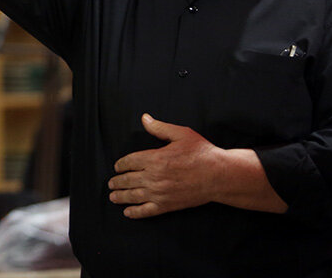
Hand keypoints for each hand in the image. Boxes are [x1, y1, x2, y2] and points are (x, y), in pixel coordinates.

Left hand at [108, 113, 223, 218]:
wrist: (220, 175)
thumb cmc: (202, 153)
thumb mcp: (181, 134)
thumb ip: (160, 128)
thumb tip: (144, 118)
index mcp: (155, 158)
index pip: (129, 162)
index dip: (121, 165)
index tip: (117, 167)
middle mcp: (154, 176)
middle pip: (128, 179)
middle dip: (117, 182)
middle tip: (111, 183)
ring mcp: (160, 192)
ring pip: (134, 195)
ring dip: (121, 196)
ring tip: (113, 196)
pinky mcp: (168, 205)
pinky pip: (147, 210)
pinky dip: (135, 212)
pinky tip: (128, 213)